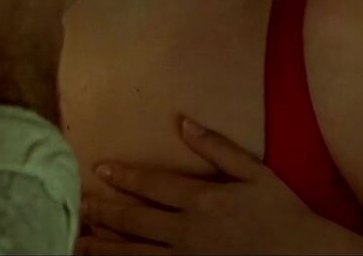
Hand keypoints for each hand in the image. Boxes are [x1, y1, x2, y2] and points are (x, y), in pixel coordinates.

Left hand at [76, 118, 362, 254]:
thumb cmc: (283, 212)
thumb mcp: (255, 172)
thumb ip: (216, 147)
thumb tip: (183, 120)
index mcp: (202, 199)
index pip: (152, 185)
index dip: (123, 177)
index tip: (99, 169)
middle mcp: (189, 230)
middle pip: (135, 220)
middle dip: (104, 212)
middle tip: (79, 205)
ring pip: (136, 252)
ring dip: (105, 245)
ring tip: (79, 239)